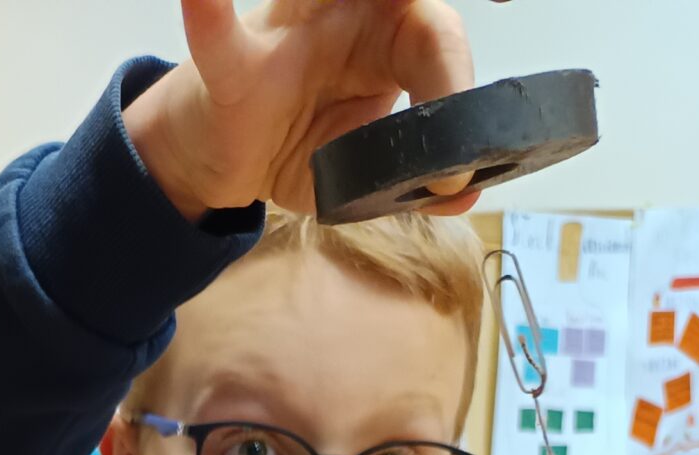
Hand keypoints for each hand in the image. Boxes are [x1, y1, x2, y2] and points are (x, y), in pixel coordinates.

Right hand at [121, 0, 489, 220]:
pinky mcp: (234, 67)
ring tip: (335, 7)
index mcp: (388, 36)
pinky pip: (222, 40)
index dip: (460, 67)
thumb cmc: (296, 144)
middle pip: (401, 4)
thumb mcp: (364, 173)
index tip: (488, 108)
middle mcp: (346, 14)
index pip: (437, 38)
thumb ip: (412, 181)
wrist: (222, 164)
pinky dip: (209, 13)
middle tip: (489, 4)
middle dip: (427, 26)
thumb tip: (464, 191)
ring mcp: (288, 30)